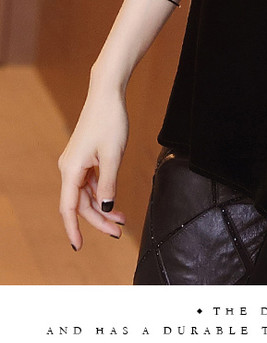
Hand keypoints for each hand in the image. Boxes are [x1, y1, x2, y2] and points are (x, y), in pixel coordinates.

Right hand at [58, 87, 128, 249]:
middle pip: (80, 204)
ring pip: (86, 195)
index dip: (73, 229)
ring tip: (122, 220)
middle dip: (98, 220)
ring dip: (102, 208)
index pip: (69, 207)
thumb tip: (104, 209)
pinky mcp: (84, 158)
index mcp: (71, 169)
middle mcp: (69, 168)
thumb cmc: (110, 121)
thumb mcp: (113, 156)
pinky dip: (102, 194)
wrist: (107, 95)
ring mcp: (76, 163)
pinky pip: (90, 183)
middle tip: (118, 232)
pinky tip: (114, 202)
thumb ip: (109, 185)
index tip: (79, 246)